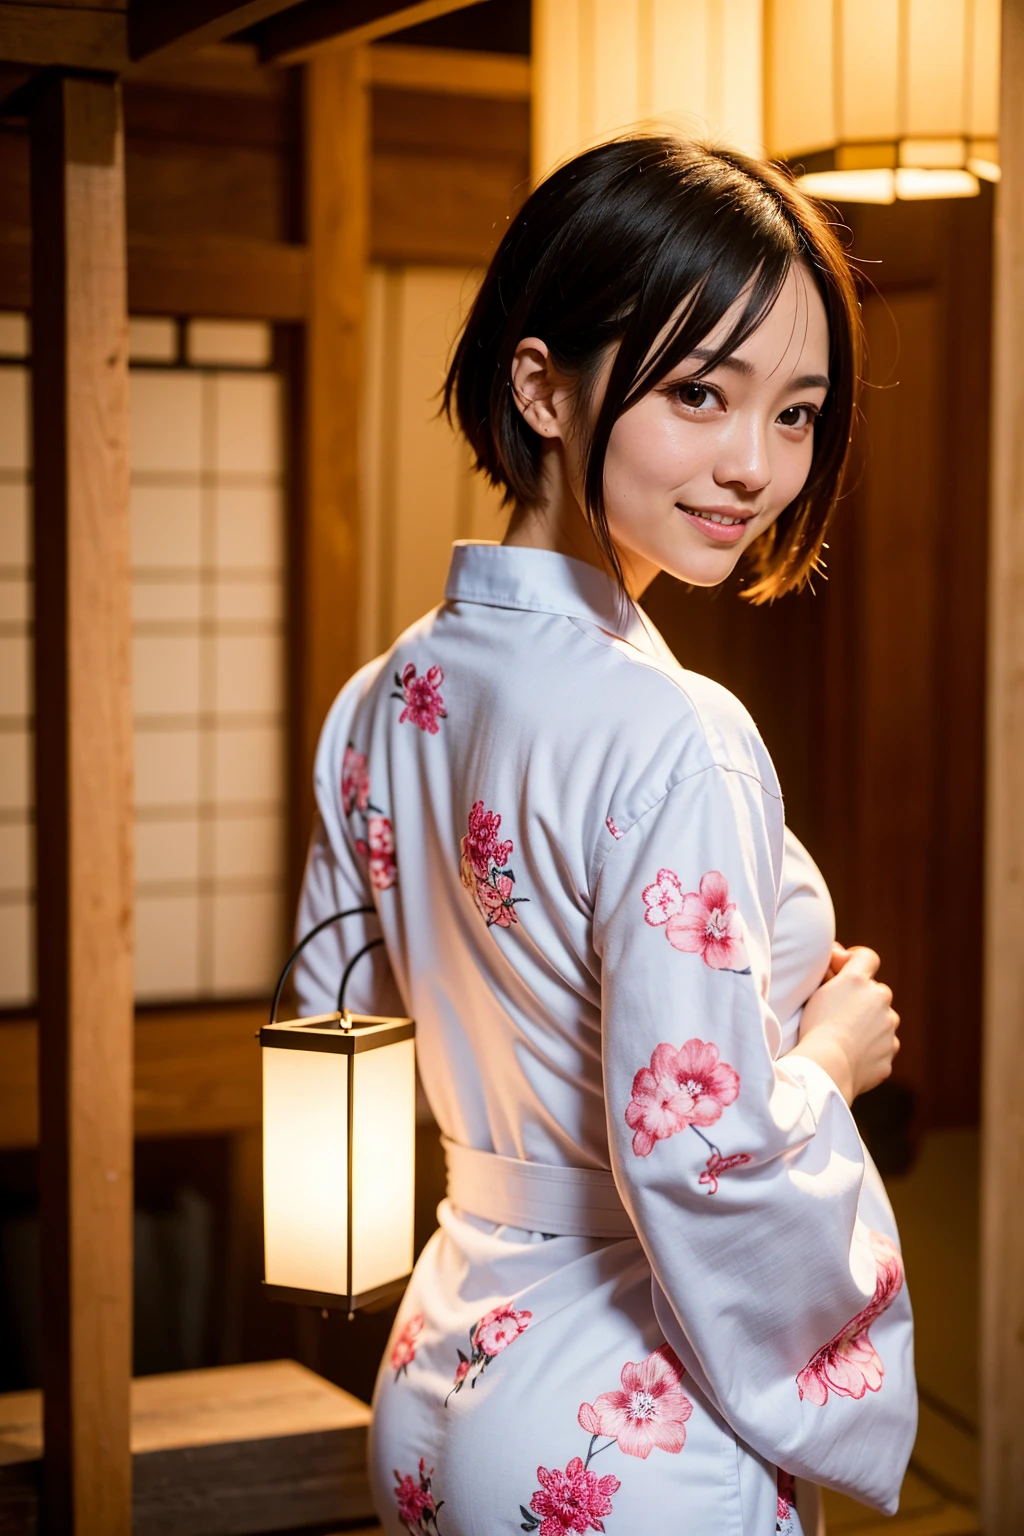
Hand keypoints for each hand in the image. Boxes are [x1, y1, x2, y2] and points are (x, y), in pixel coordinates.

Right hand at [786, 945, 899, 1105]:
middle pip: (875, 991)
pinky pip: (882, 1046)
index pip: (866, 957)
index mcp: (859, 980)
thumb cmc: (815, 1027)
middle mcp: (880, 998)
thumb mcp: (817, 991)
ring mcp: (889, 1027)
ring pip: (882, 1019)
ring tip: (843, 1038)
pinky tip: (851, 1055)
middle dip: (862, 999)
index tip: (842, 968)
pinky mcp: (889, 1052)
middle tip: (838, 1012)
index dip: (854, 959)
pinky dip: (871, 1048)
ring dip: (869, 1024)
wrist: (828, 1066)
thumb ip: (833, 971)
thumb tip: (839, 954)